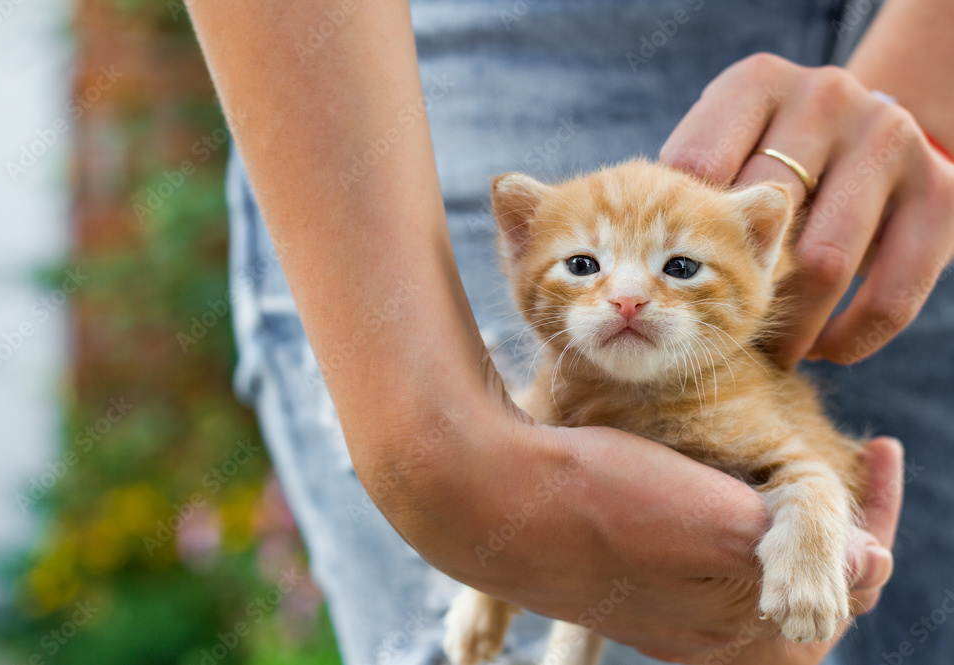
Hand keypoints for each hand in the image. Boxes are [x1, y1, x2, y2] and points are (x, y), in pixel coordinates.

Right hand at [373, 374, 900, 663]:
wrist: (491, 495)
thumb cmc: (600, 501)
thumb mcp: (710, 521)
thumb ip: (795, 545)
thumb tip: (872, 560)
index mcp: (732, 625)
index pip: (841, 588)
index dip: (877, 521)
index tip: (881, 446)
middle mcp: (700, 627)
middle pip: (798, 584)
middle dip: (835, 528)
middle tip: (849, 466)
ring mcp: (660, 606)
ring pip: (751, 567)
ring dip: (783, 522)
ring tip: (792, 471)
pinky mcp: (628, 575)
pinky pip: (703, 558)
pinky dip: (732, 518)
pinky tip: (721, 479)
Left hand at [660, 53, 953, 366]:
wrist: (879, 137)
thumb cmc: (773, 158)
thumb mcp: (727, 147)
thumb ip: (687, 189)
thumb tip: (636, 271)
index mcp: (757, 84)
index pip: (697, 168)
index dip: (679, 235)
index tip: (674, 279)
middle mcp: (825, 99)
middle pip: (762, 220)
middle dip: (735, 288)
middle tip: (720, 331)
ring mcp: (887, 142)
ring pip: (824, 265)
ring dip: (793, 327)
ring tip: (773, 353)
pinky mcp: (940, 196)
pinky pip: (890, 296)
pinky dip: (851, 338)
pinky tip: (826, 349)